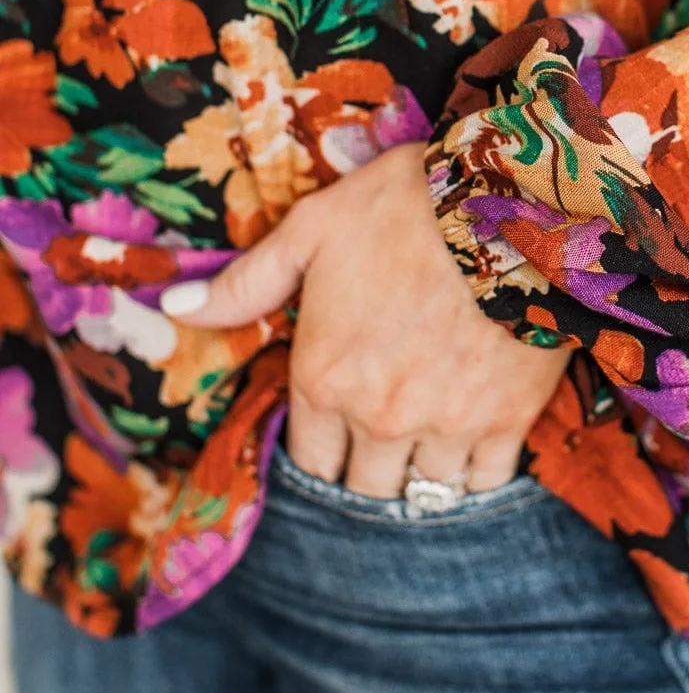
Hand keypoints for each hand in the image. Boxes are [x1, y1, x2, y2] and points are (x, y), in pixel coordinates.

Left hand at [160, 144, 569, 495]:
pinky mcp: (506, 419)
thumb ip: (246, 283)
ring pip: (423, 490)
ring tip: (428, 444)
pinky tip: (473, 444)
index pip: (309, 459)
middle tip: (383, 438)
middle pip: (364, 485)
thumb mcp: (312, 229)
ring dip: (421, 474)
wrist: (509, 202)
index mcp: (323, 378)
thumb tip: (175, 311)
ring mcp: (445, 423)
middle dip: (368, 469)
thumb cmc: (403, 208)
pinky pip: (484, 479)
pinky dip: (475, 471)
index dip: (321, 448)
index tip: (337, 429)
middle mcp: (379, 416)